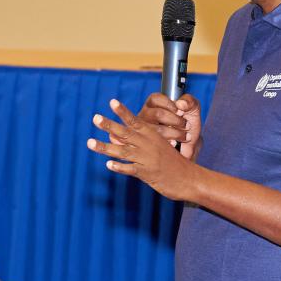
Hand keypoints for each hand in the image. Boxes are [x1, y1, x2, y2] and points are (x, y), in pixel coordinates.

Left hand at [87, 99, 203, 201]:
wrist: (190, 178)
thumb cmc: (173, 163)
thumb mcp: (157, 148)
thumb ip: (137, 142)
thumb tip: (113, 137)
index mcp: (152, 136)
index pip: (135, 121)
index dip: (123, 112)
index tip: (112, 101)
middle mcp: (148, 145)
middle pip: (126, 133)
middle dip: (109, 125)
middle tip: (95, 117)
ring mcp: (148, 159)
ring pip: (123, 151)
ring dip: (106, 147)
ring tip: (90, 143)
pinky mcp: (148, 174)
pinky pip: (131, 169)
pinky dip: (120, 167)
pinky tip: (108, 165)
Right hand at [137, 93, 202, 157]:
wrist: (190, 142)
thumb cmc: (187, 123)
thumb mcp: (192, 108)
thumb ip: (189, 101)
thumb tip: (181, 103)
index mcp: (154, 103)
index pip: (155, 99)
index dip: (169, 104)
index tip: (180, 111)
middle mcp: (146, 115)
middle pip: (157, 114)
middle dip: (176, 120)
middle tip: (186, 125)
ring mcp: (145, 129)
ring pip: (158, 130)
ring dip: (176, 133)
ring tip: (185, 136)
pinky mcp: (149, 143)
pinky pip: (158, 143)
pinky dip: (171, 142)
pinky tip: (176, 143)